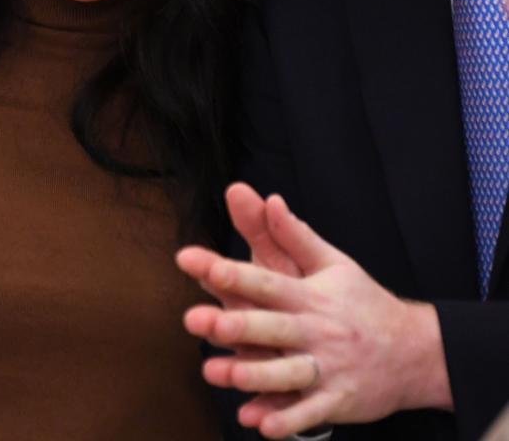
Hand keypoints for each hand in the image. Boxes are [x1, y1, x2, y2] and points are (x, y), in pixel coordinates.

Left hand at [177, 189, 452, 438]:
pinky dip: (287, 420)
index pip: (267, 282)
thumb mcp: (333, 262)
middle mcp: (316, 330)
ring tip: (222, 374)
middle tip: (200, 321)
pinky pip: (310, 413)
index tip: (205, 266)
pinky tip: (260, 424)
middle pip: (272, 327)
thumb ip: (294, 235)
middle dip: (237, 326)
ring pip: (288, 373)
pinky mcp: (339, 401)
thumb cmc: (363, 302)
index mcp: (310, 294)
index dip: (236, 274)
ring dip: (255, 376)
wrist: (414, 350)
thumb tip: (269, 198)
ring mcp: (328, 367)